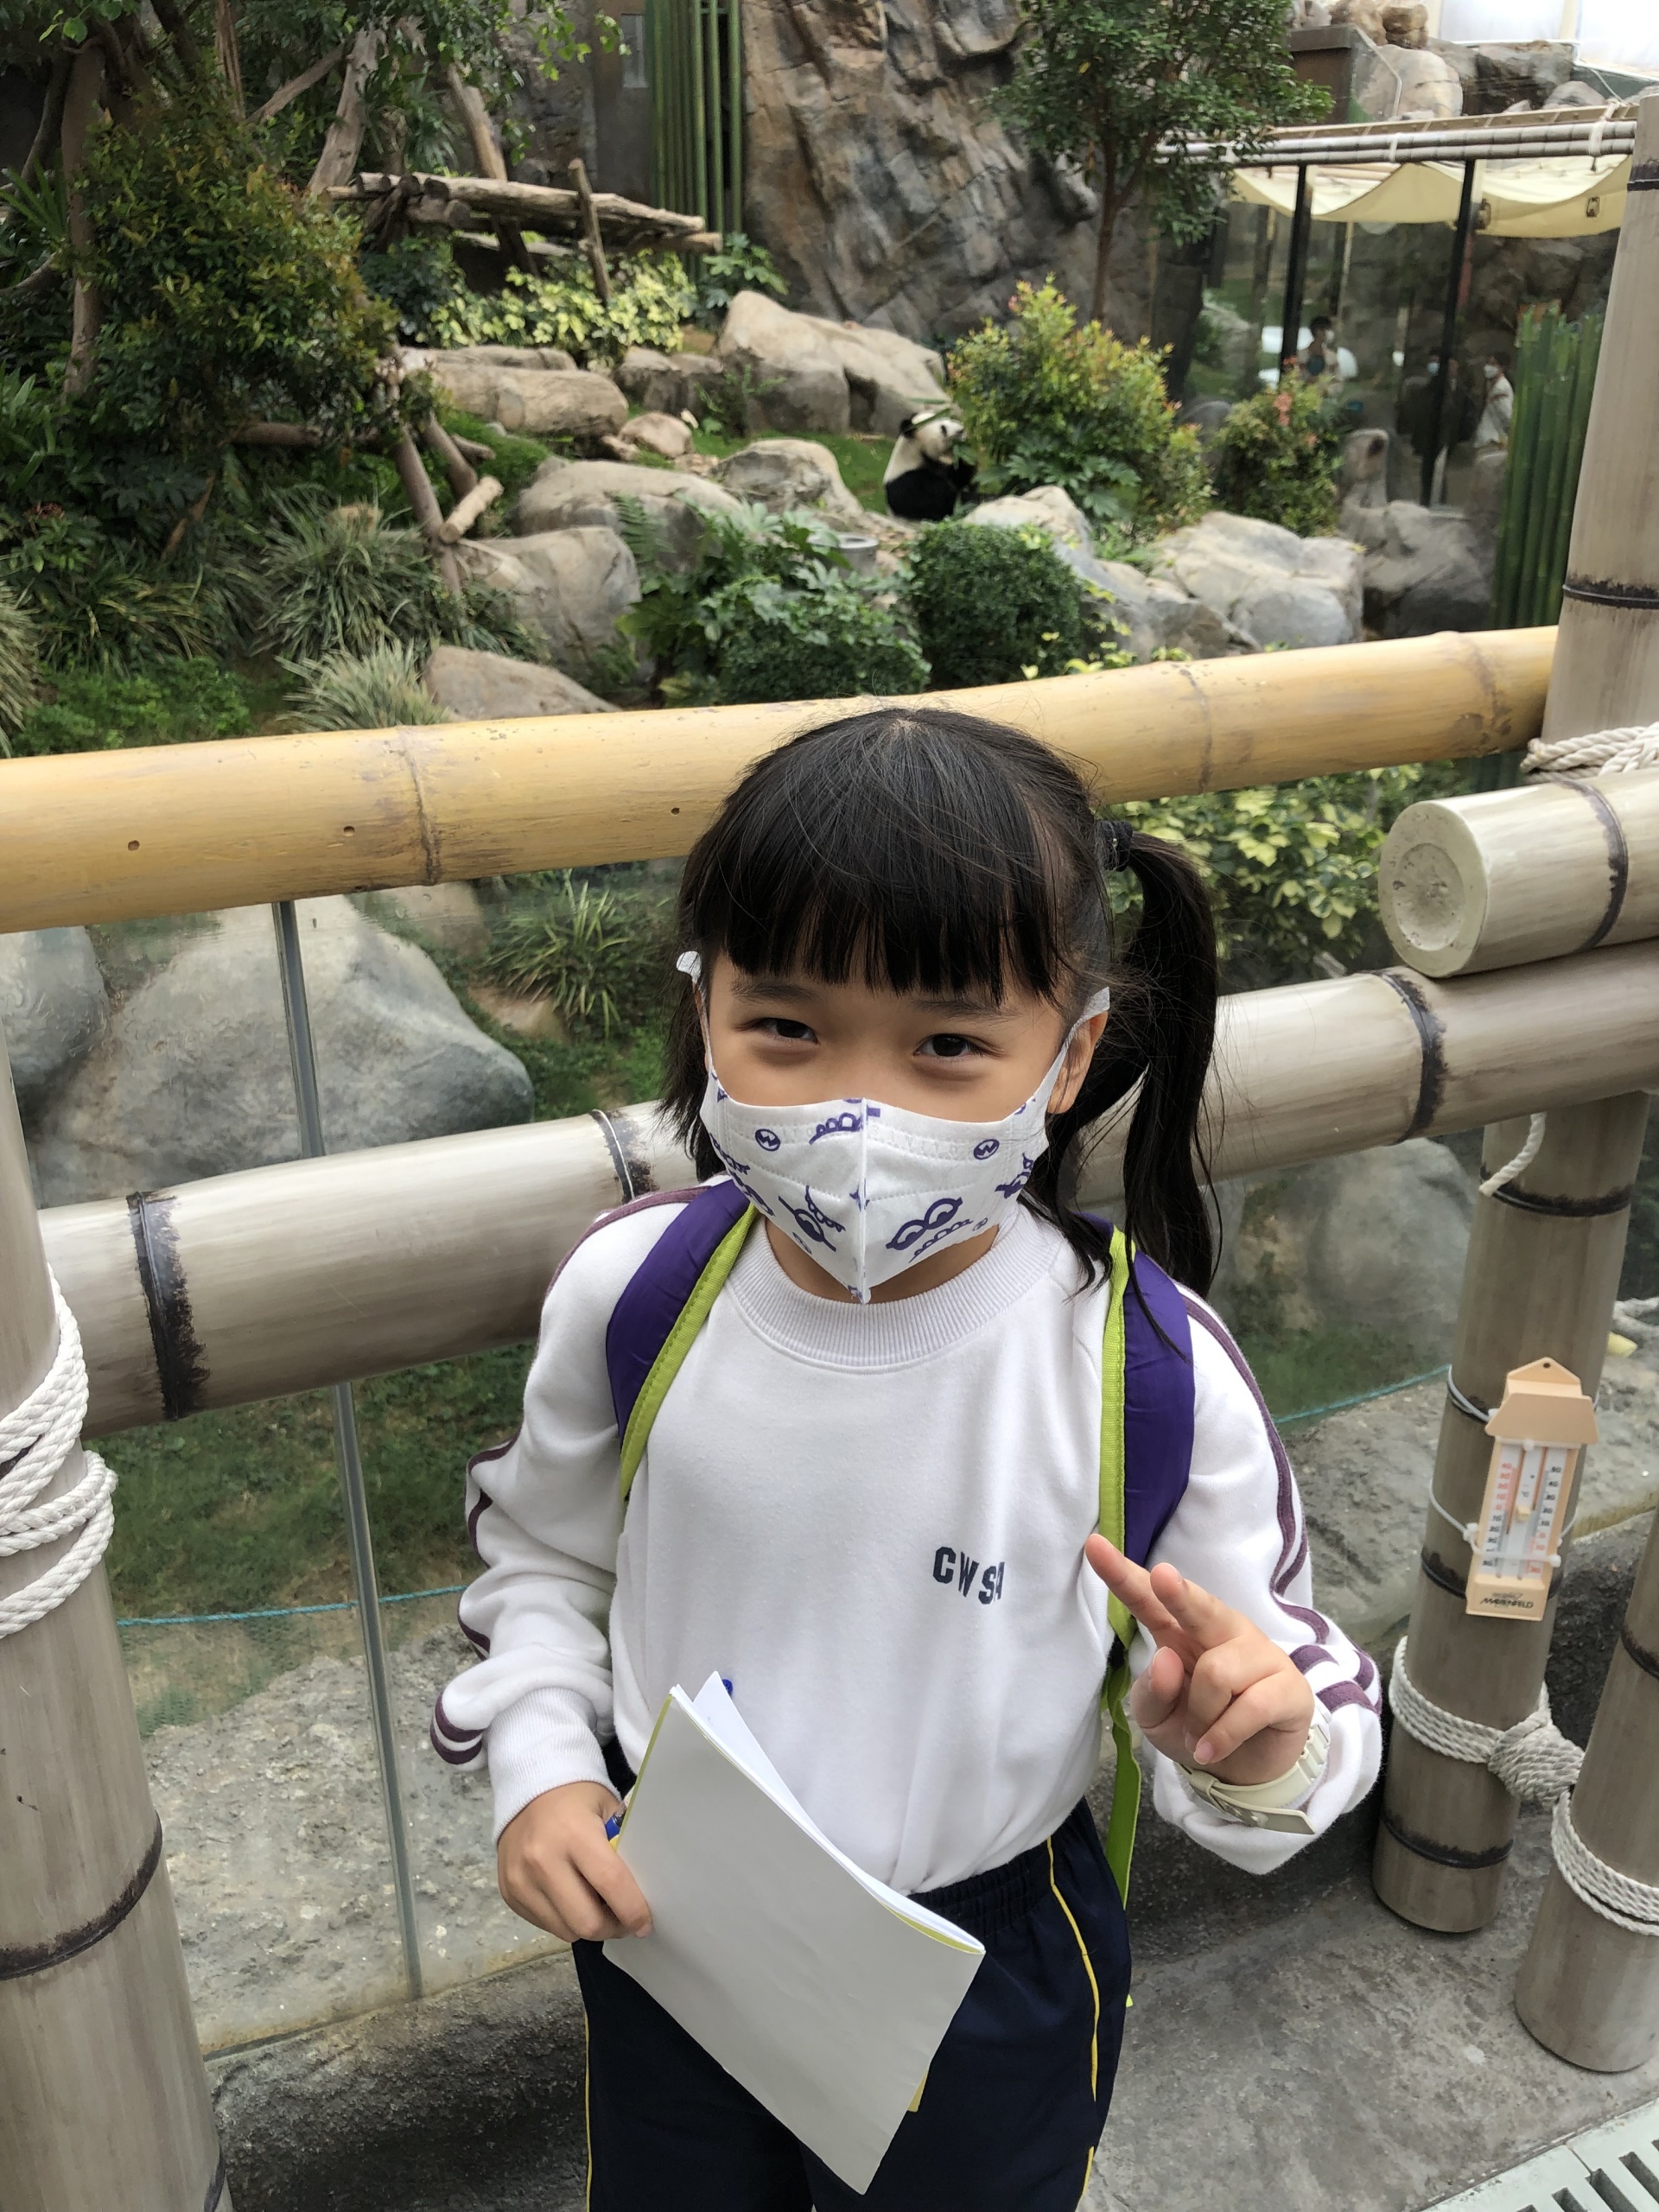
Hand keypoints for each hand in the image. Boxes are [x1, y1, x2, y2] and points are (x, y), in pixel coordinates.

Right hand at [497, 1780, 652, 1941]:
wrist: (527, 1788)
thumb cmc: (577, 1799)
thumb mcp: (608, 1809)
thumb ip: (624, 1848)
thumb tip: (643, 1891)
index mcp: (574, 1833)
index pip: (611, 1884)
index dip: (633, 1910)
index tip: (645, 1923)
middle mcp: (542, 1860)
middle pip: (586, 1922)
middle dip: (611, 1927)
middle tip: (622, 1917)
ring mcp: (520, 1880)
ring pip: (565, 1931)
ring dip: (587, 1926)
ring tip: (596, 1906)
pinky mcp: (508, 1893)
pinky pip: (545, 1925)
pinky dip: (564, 1920)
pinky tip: (570, 1898)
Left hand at [1085, 1536, 1314, 1788]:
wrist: (1245, 1770)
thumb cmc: (1195, 1728)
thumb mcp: (1156, 1717)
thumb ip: (1151, 1691)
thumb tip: (1167, 1659)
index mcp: (1179, 1631)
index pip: (1148, 1599)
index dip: (1122, 1574)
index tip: (1094, 1545)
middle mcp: (1220, 1631)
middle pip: (1198, 1605)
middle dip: (1179, 1591)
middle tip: (1162, 1577)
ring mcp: (1259, 1654)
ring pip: (1217, 1674)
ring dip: (1200, 1716)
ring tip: (1200, 1735)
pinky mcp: (1289, 1686)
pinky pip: (1250, 1707)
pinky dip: (1223, 1735)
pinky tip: (1212, 1749)